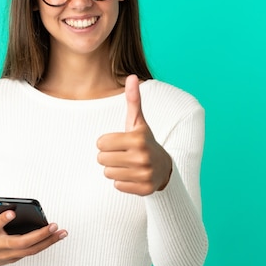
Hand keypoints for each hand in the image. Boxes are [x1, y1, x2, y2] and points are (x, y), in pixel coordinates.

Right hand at [0, 211, 67, 265]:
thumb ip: (0, 219)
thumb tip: (15, 211)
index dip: (3, 219)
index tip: (11, 212)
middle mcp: (0, 247)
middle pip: (22, 243)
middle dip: (40, 235)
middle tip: (54, 226)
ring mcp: (8, 255)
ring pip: (31, 250)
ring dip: (48, 242)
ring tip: (61, 233)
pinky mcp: (13, 259)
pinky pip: (30, 252)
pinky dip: (43, 244)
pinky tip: (52, 238)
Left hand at [96, 74, 172, 195]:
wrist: (164, 167)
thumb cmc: (144, 141)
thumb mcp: (138, 121)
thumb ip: (133, 99)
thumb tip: (132, 76)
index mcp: (137, 138)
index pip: (101, 143)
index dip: (107, 142)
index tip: (119, 142)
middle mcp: (142, 156)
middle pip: (101, 159)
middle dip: (109, 157)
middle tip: (123, 154)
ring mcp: (144, 174)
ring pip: (108, 174)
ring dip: (114, 170)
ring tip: (128, 165)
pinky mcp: (144, 189)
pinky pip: (117, 186)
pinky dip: (123, 182)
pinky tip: (133, 175)